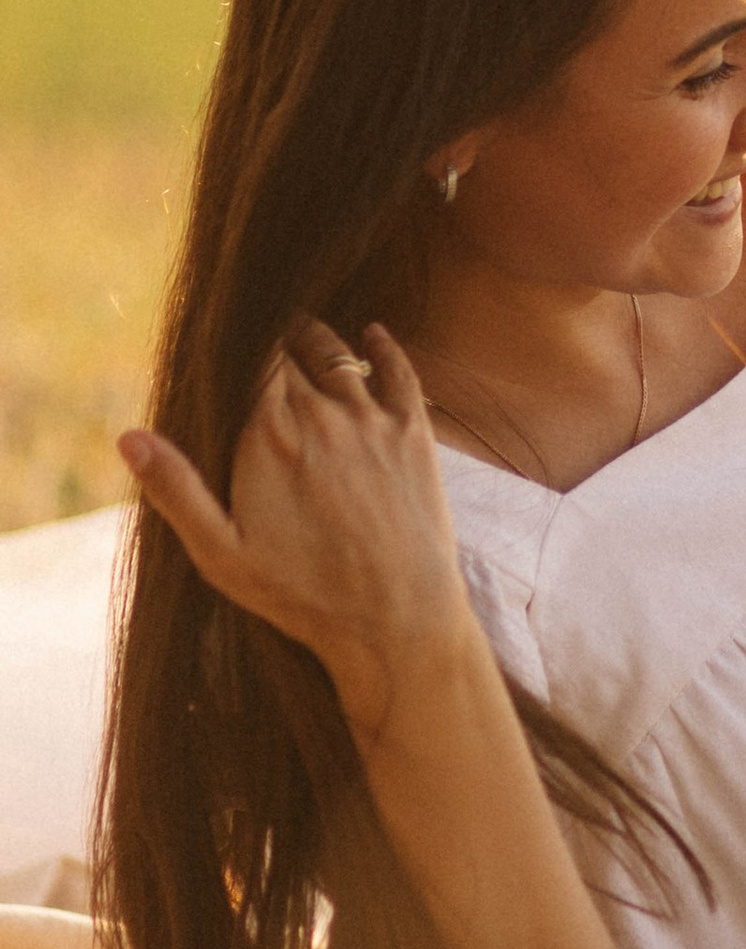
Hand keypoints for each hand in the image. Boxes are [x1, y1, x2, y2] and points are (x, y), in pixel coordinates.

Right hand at [120, 323, 476, 745]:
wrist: (395, 616)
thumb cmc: (302, 592)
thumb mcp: (222, 552)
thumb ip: (176, 489)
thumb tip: (128, 437)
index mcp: (270, 436)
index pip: (251, 358)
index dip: (238, 340)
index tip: (226, 337)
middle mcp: (323, 414)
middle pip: (292, 350)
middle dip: (272, 337)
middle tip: (258, 334)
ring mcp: (372, 421)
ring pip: (340, 355)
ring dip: (317, 339)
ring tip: (301, 332)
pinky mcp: (414, 435)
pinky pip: (400, 372)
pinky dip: (383, 347)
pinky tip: (373, 335)